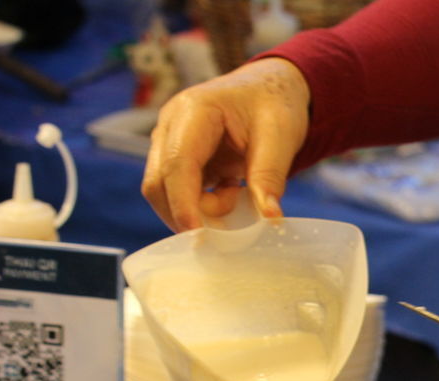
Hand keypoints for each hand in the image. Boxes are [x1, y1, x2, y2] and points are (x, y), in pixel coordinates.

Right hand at [142, 58, 309, 231]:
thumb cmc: (274, 103)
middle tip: (228, 224)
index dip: (183, 202)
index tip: (196, 233)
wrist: (270, 88)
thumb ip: (270, 174)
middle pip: (158, 182)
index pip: (176, 163)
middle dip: (187, 212)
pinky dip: (203, 205)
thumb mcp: (281, 135)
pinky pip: (180, 193)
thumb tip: (270, 217)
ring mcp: (171, 143)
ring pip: (164, 192)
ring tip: (235, 194)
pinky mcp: (180, 159)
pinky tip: (231, 192)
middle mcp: (172, 126)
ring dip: (197, 209)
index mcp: (193, 111)